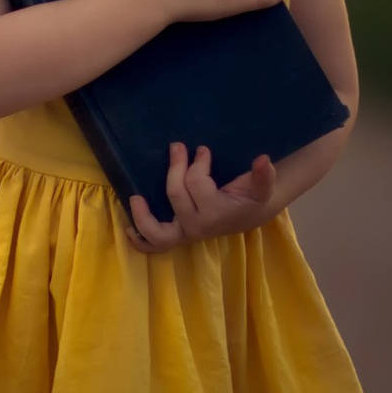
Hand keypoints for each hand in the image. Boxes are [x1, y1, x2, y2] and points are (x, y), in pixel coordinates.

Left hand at [122, 142, 278, 252]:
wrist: (250, 216)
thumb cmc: (251, 199)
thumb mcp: (262, 188)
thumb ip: (263, 176)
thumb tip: (264, 159)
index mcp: (217, 213)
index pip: (197, 183)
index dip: (198, 163)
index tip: (202, 150)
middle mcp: (198, 226)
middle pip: (176, 194)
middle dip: (175, 168)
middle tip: (177, 147)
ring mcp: (185, 233)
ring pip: (159, 233)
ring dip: (142, 217)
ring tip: (135, 197)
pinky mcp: (177, 235)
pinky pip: (155, 245)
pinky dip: (140, 241)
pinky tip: (128, 229)